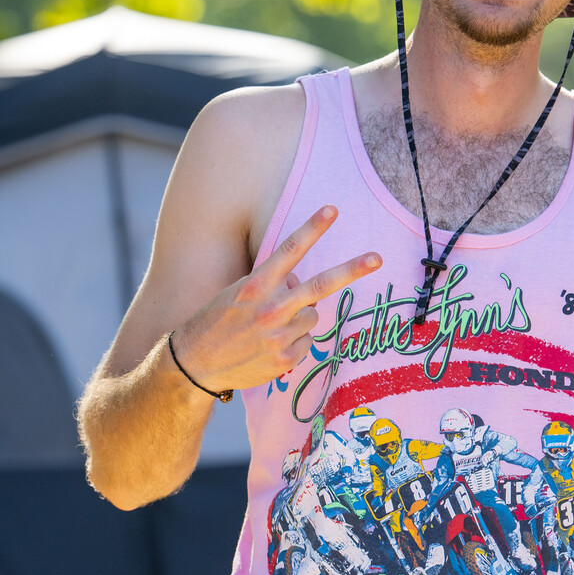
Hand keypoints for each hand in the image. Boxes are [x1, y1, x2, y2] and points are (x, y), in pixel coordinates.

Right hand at [171, 206, 379, 395]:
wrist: (194, 365)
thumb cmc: (215, 323)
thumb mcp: (237, 293)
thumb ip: (271, 284)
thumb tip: (301, 282)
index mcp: (256, 286)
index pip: (290, 250)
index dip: (313, 228)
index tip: (332, 210)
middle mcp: (271, 308)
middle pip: (321, 284)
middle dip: (352, 269)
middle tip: (377, 257)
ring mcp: (280, 335)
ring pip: (312, 315)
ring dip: (299, 318)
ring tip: (269, 328)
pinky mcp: (285, 359)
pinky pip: (306, 342)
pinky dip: (293, 343)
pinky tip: (269, 347)